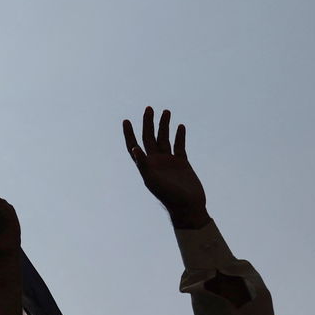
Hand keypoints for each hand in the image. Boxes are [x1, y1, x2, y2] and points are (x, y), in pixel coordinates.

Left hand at [122, 107, 208, 225]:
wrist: (188, 206)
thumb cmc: (168, 195)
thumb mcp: (152, 180)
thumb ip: (143, 164)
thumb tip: (134, 148)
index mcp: (146, 165)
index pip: (134, 145)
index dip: (128, 134)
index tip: (126, 120)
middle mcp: (156, 161)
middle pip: (149, 138)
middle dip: (148, 123)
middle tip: (149, 108)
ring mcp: (169, 162)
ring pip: (165, 139)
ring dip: (164, 126)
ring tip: (166, 111)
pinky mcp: (182, 163)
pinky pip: (180, 146)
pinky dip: (180, 136)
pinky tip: (180, 126)